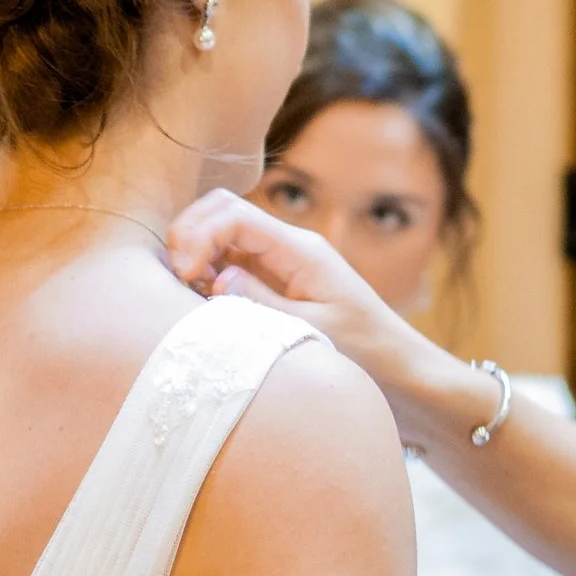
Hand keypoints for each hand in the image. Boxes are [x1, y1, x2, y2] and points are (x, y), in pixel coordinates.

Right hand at [165, 190, 422, 386]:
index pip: (234, 215)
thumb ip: (260, 304)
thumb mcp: (312, 332)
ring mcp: (278, 259)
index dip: (199, 236)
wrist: (397, 365)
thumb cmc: (365, 352)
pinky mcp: (272, 278)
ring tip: (188, 294)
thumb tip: (216, 280)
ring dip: (195, 253)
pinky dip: (207, 272)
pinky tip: (204, 301)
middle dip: (190, 234)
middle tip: (177, 279)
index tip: (186, 275)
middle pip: (221, 209)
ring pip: (220, 232)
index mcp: (301, 249)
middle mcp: (287, 244)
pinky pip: (229, 259)